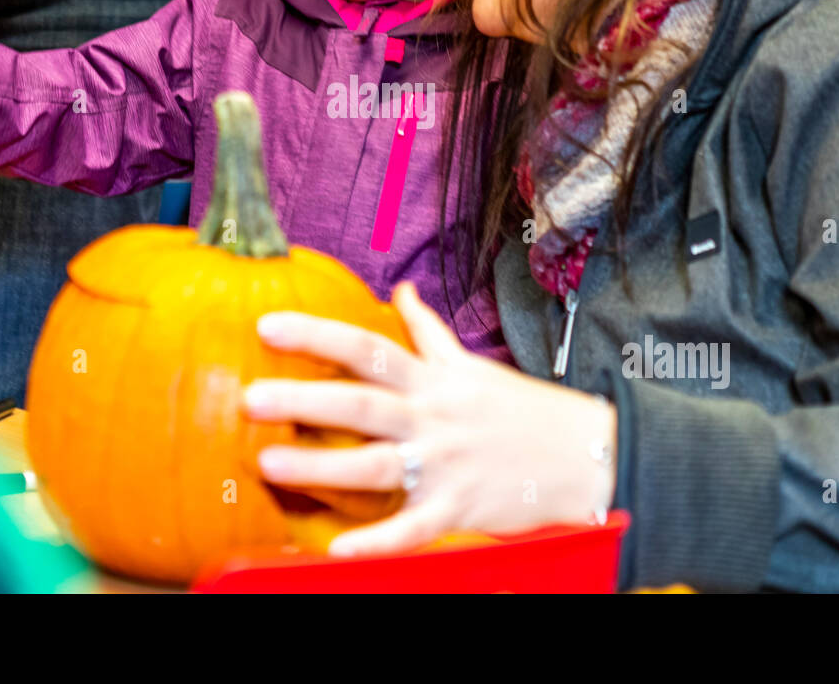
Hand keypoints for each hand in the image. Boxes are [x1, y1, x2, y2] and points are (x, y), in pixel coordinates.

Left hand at [244, 282, 616, 556]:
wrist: (588, 455)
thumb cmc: (523, 409)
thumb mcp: (473, 363)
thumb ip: (430, 331)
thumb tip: (401, 289)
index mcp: (435, 379)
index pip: (368, 347)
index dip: (318, 335)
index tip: (268, 326)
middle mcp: (434, 416)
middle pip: (362, 402)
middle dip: (305, 399)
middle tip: (250, 398)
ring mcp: (445, 464)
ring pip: (376, 464)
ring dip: (321, 465)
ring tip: (269, 462)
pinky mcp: (457, 509)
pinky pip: (412, 529)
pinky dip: (378, 542)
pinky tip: (337, 550)